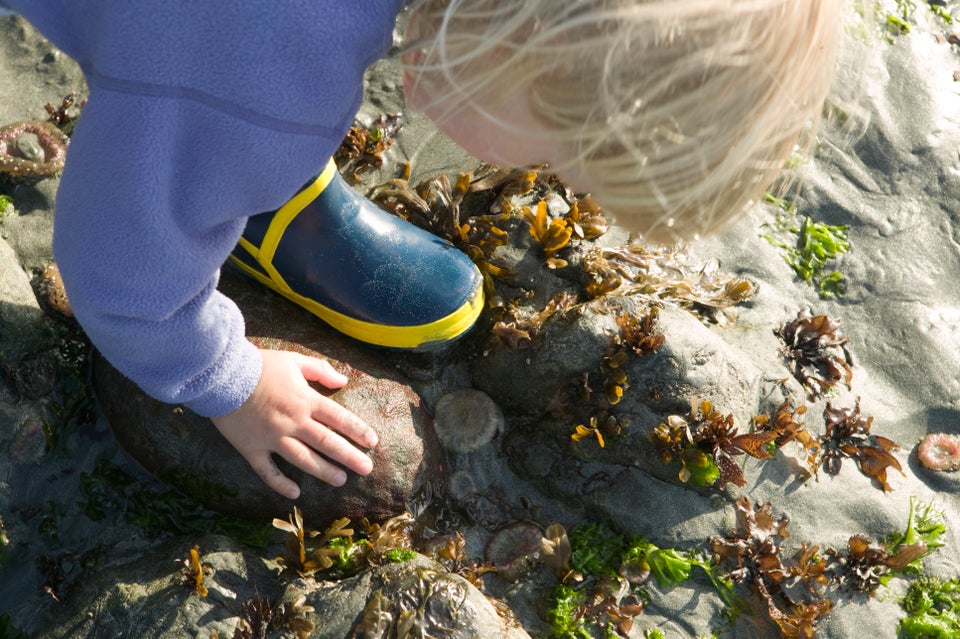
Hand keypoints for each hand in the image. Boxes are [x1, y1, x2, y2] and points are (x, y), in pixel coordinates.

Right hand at [211, 349, 377, 498]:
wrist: (221, 375)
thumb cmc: (259, 365)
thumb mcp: (294, 360)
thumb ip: (320, 370)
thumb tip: (344, 379)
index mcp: (305, 400)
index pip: (339, 418)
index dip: (358, 430)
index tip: (372, 442)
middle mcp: (293, 422)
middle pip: (327, 442)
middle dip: (349, 457)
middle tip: (366, 469)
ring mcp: (272, 438)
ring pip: (303, 459)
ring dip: (323, 471)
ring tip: (340, 480)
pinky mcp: (252, 449)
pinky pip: (268, 471)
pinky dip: (280, 483)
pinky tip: (295, 493)